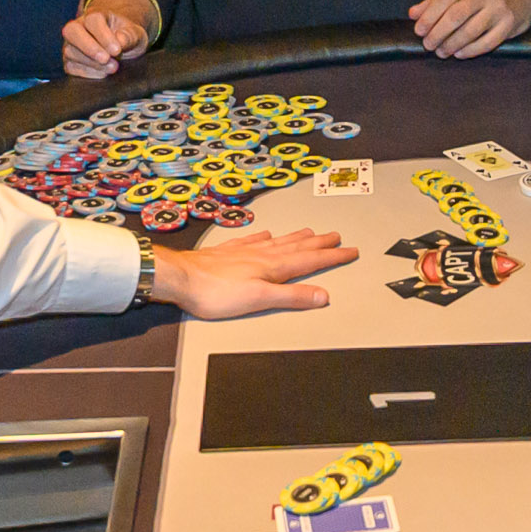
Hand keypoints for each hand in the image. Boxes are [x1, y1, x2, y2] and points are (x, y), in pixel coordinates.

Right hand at [62, 6, 153, 79]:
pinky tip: (103, 73)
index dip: (104, 36)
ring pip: (71, 52)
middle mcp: (78, 27)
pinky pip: (71, 67)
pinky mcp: (70, 61)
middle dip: (89, 47)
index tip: (117, 50)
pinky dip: (87, 72)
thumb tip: (120, 40)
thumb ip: (130, 35)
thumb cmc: (125, 36)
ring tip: (112, 68)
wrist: (119, 46)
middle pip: (72, 31)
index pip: (93, 21)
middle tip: (105, 59)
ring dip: (91, 63)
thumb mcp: (135, 33)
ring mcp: (71, 44)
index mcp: (95, 16)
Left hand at [155, 226, 356, 317]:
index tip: (349, 251)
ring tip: (311, 232)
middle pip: (298, 247)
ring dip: (298, 237)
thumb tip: (322, 296)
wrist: (180, 278)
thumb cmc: (214, 291)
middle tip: (337, 236)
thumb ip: (292, 297)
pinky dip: (265, 237)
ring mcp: (245, 252)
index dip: (332, 256)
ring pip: (279, 242)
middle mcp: (262, 255)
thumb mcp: (259, 299)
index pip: (310, 260)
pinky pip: (254, 241)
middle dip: (320, 243)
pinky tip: (267, 234)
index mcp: (273, 267)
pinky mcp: (229, 253)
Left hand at [409, 0, 530, 58]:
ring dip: (451, 45)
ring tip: (441, 52)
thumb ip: (436, 0)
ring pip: (470, 32)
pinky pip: (487, 42)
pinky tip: (459, 54)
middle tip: (428, 45)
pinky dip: (470, 51)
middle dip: (437, 34)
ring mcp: (499, 8)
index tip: (419, 31)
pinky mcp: (509, 24)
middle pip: (455, 17)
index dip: (428, 17)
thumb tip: (413, 14)